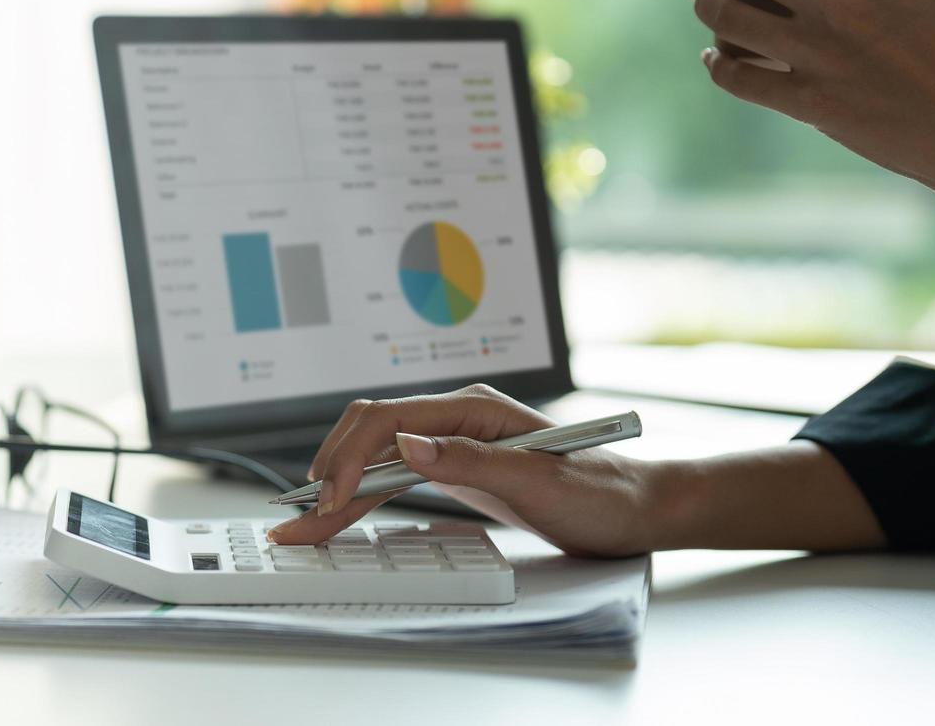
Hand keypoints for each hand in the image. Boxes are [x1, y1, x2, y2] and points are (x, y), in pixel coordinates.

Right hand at [264, 384, 661, 555]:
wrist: (637, 508)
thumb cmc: (600, 491)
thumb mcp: (538, 480)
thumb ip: (471, 461)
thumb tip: (408, 447)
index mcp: (473, 409)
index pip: (390, 421)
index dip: (353, 458)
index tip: (332, 499)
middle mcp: (457, 419)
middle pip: (371, 434)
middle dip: (329, 471)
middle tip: (297, 518)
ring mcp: (453, 443)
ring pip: (376, 459)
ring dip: (337, 489)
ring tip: (300, 526)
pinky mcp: (455, 469)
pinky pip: (395, 479)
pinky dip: (363, 499)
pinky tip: (339, 519)